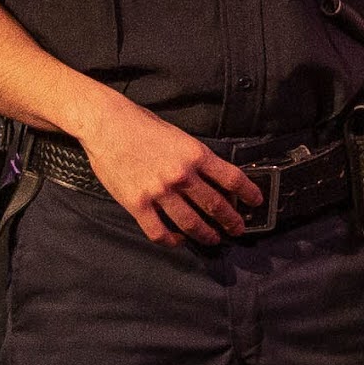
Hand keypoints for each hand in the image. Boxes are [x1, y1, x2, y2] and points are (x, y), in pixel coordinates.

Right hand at [79, 102, 264, 246]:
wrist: (106, 124)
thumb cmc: (141, 125)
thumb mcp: (178, 135)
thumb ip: (196, 157)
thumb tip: (214, 178)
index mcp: (195, 154)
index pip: (232, 178)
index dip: (248, 193)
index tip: (257, 202)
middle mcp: (181, 175)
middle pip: (215, 205)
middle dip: (231, 221)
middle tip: (238, 229)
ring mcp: (159, 191)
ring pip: (191, 224)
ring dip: (206, 235)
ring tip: (214, 239)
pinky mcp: (138, 204)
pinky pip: (159, 232)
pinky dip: (172, 240)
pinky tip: (177, 240)